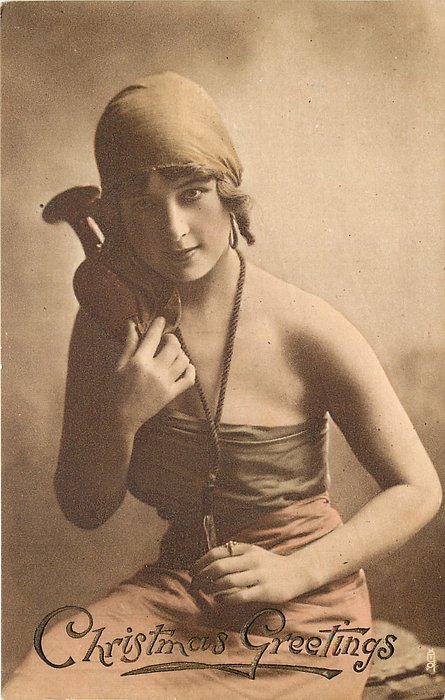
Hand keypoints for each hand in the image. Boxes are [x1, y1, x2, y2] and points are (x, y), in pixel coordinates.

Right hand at [109, 317, 194, 432]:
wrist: (122, 417)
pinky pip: (189, 379)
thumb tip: (132, 323)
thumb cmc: (117, 390)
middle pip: (173, 346)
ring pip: (183, 360)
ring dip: (180, 353)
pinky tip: (184, 366)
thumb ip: (129, 344)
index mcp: (140, 362)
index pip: (153, 336)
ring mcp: (166, 383)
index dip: (158, 325)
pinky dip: (190, 370)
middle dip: (171, 338)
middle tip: (166, 339)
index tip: (161, 320)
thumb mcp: (119, 365)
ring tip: (173, 353)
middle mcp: (155, 370)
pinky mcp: (172, 394)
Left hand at [191, 542, 297, 603]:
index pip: (217, 553)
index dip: (201, 562)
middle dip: (202, 576)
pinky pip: (239, 595)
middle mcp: (251, 560)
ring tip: (206, 591)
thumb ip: (234, 554)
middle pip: (219, 567)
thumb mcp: (253, 552)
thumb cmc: (270, 564)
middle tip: (194, 584)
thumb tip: (209, 560)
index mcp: (246, 549)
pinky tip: (220, 599)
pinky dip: (225, 598)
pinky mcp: (264, 591)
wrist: (297, 572)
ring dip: (211, 588)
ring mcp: (258, 575)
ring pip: (227, 581)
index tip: (193, 571)